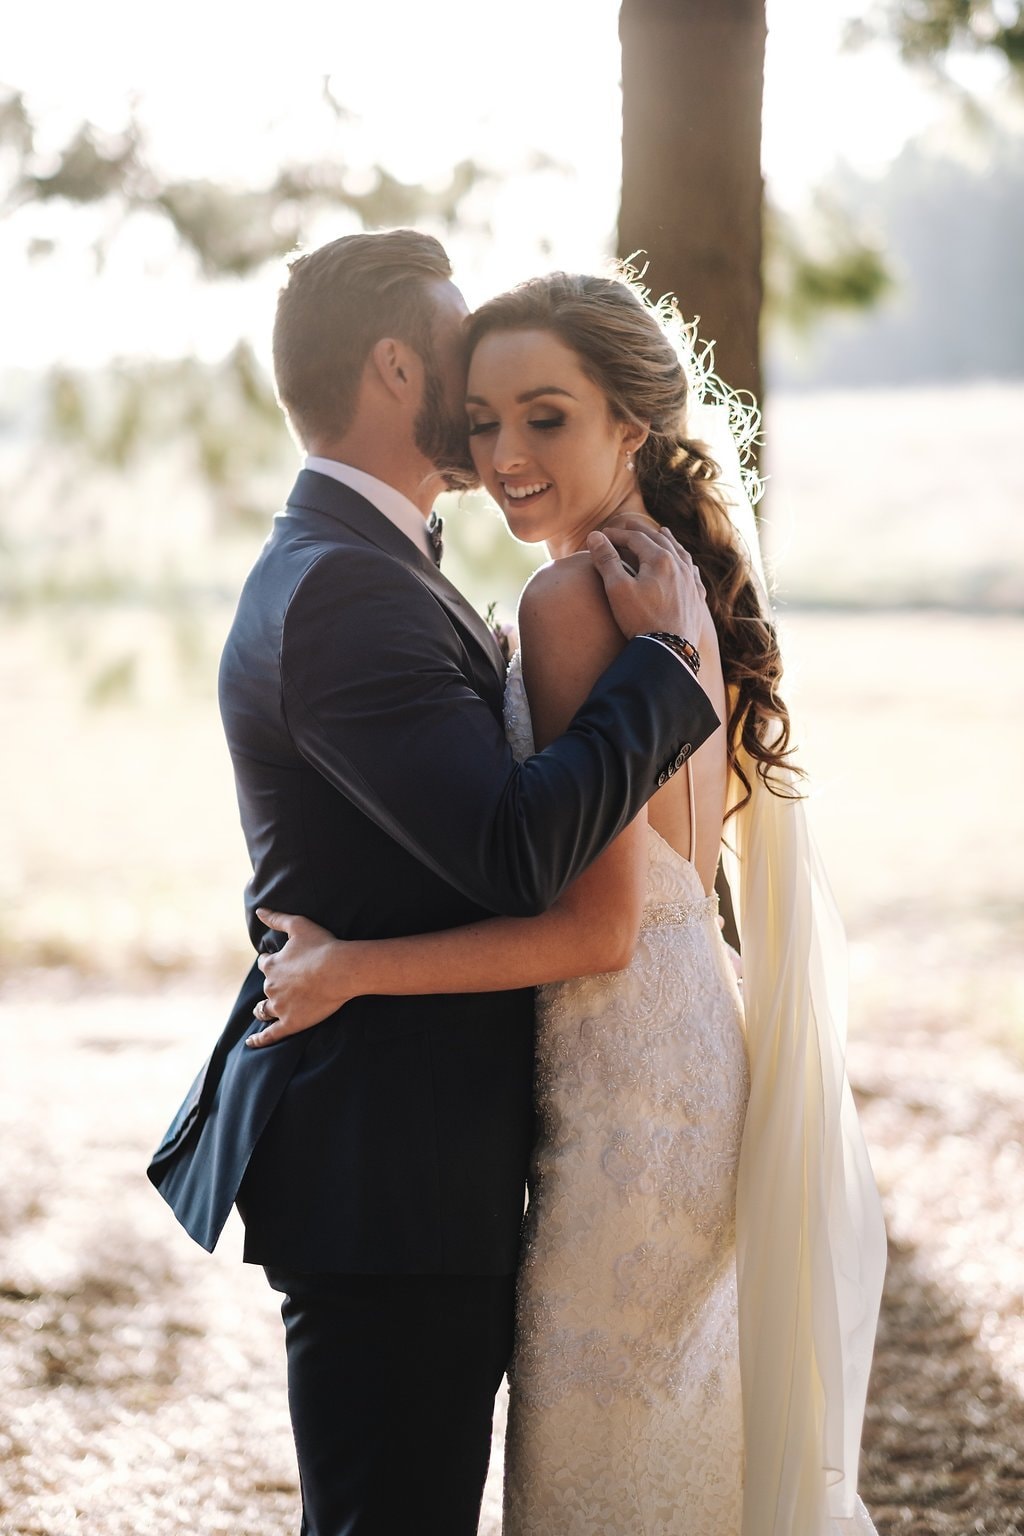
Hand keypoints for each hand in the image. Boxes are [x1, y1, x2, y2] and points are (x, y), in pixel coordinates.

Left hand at [246, 908, 354, 1047]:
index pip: (265, 964)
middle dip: (272, 985)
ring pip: (264, 1010)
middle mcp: (271, 987)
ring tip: (263, 1011)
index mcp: (271, 965)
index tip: (278, 961)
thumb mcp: (298, 925)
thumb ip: (276, 918)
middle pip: (266, 987)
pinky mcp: (290, 1024)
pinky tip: (251, 1043)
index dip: (271, 962)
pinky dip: (258, 1040)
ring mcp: (279, 1007)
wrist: (340, 970)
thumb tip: (259, 910)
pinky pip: (269, 1035)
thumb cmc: (322, 946)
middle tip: (284, 985)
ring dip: (263, 1009)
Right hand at [587, 521, 708, 643]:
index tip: (602, 535)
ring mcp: (691, 582)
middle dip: (641, 532)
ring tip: (663, 533)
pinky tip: (687, 565)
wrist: (669, 651)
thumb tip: (595, 536)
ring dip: (669, 541)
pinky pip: (693, 574)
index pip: (636, 539)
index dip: (617, 535)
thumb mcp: (617, 589)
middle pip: (659, 541)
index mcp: (660, 559)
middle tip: (629, 526)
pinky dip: (686, 563)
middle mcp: (680, 566)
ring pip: (680, 554)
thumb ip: (606, 560)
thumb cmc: (640, 620)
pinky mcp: (696, 599)